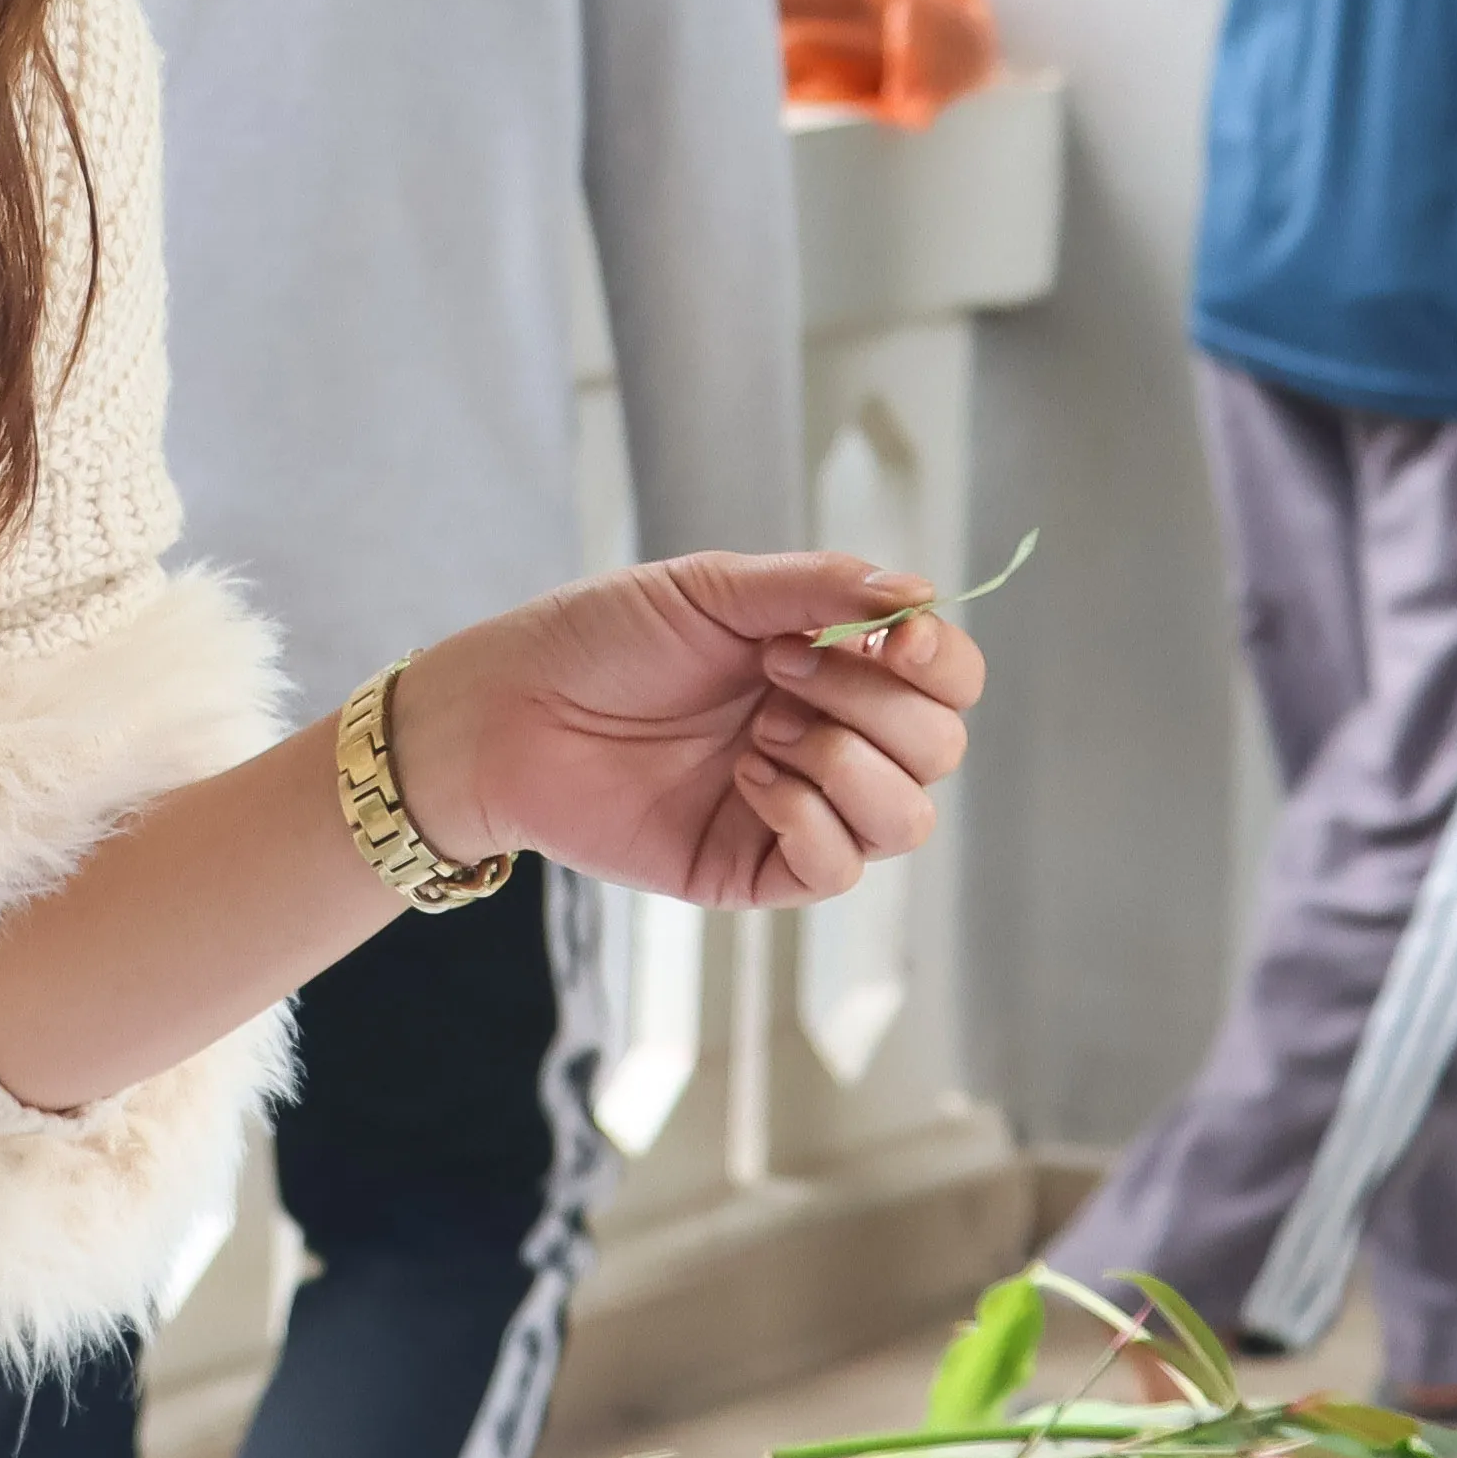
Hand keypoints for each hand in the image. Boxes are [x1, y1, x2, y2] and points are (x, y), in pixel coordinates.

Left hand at [386, 552, 981, 910]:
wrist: (509, 709)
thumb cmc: (603, 638)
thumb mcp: (715, 589)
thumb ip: (821, 587)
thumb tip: (922, 594)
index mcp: (833, 666)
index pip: (947, 679)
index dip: (942, 662)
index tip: (895, 639)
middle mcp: (831, 739)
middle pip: (939, 748)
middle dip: (873, 704)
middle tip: (778, 669)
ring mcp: (799, 809)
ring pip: (907, 819)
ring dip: (846, 763)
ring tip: (760, 730)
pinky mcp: (755, 870)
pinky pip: (837, 870)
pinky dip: (808, 818)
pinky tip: (747, 779)